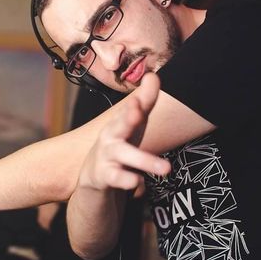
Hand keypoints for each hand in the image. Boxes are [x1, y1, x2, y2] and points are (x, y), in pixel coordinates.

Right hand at [79, 72, 170, 192]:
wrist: (94, 174)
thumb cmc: (119, 144)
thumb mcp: (131, 124)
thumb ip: (144, 102)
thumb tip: (153, 75)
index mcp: (119, 122)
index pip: (130, 108)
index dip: (138, 100)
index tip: (148, 83)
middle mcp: (110, 136)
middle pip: (119, 125)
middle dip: (127, 117)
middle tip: (138, 113)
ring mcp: (107, 157)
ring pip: (125, 156)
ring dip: (145, 160)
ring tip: (167, 168)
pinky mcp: (105, 176)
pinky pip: (118, 179)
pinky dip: (130, 181)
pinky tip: (141, 184)